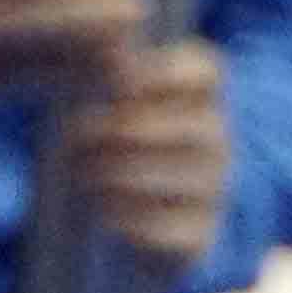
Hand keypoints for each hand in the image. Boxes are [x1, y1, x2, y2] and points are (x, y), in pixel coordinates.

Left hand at [53, 38, 230, 266]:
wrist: (125, 227)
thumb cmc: (109, 151)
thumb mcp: (105, 109)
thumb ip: (104, 80)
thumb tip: (103, 55)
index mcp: (199, 100)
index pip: (206, 71)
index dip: (164, 72)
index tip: (114, 83)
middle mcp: (216, 142)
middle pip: (196, 126)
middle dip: (130, 130)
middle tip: (75, 136)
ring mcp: (213, 190)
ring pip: (185, 179)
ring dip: (125, 175)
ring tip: (81, 174)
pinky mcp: (199, 237)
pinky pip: (176, 230)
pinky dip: (134, 221)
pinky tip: (101, 213)